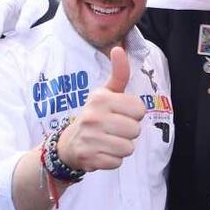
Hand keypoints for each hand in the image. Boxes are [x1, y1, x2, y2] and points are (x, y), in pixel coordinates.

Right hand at [56, 47, 144, 171]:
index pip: (139, 110)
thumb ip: (118, 73)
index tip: (119, 114)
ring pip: (128, 148)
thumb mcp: (105, 93)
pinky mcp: (89, 158)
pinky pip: (117, 162)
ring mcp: (90, 138)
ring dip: (121, 147)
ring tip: (108, 141)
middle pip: (135, 130)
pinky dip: (112, 160)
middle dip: (128, 132)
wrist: (70, 143)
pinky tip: (101, 152)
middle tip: (112, 130)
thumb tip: (119, 48)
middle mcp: (93, 116)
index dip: (133, 115)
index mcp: (100, 98)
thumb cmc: (95, 115)